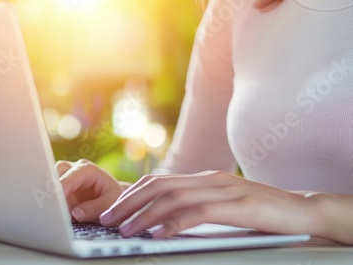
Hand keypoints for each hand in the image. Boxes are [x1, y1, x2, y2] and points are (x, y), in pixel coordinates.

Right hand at [56, 159, 123, 222]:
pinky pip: (50, 193)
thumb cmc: (115, 197)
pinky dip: (50, 202)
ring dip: (50, 198)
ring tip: (53, 214)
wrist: (114, 197)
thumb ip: (95, 208)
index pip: (68, 178)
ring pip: (48, 183)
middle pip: (54, 175)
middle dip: (52, 192)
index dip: (59, 192)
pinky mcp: (60, 188)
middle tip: (52, 210)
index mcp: (87, 169)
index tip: (54, 206)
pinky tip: (52, 214)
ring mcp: (65, 177)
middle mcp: (73, 169)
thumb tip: (75, 214)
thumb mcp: (111, 202)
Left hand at [99, 170, 320, 238]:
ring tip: (126, 230)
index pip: (158, 180)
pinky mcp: (241, 206)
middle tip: (108, 220)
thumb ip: (195, 205)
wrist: (303, 210)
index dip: (131, 194)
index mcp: (203, 178)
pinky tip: (159, 234)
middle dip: (128, 203)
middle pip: (159, 186)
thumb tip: (163, 219)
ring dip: (145, 215)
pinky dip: (175, 223)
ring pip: (174, 198)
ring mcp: (225, 190)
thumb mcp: (222, 205)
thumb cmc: (260, 211)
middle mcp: (209, 179)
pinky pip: (200, 212)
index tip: (113, 209)